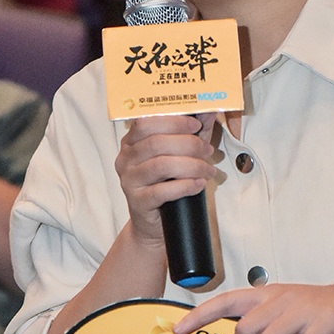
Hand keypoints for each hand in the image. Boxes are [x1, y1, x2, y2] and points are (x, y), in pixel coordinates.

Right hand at [115, 113, 217, 247]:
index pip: (146, 122)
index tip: (196, 125)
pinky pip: (162, 191)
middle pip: (156, 143)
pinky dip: (185, 186)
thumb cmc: (167, 183)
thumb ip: (192, 132)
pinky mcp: (137, 202)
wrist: (153, 222)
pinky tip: (199, 184)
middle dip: (188, 144)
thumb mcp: (180, 154)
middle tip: (208, 151)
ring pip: (161, 166)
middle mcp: (125, 159)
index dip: (173, 121)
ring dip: (191, 166)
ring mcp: (128, 180)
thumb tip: (208, 110)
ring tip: (208, 170)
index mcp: (131, 141)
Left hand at [174, 283, 333, 333]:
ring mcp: (303, 309)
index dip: (201, 314)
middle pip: (246, 329)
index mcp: (266, 295)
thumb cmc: (311, 310)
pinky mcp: (325, 322)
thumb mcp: (281, 307)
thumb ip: (259, 321)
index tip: (179, 330)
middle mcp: (281, 299)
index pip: (226, 301)